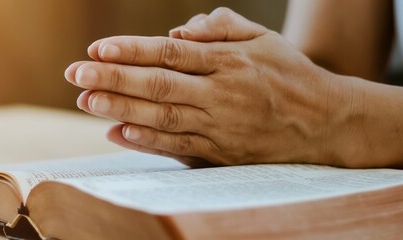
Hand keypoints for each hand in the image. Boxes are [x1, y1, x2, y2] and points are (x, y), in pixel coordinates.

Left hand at [65, 8, 373, 167]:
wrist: (327, 124)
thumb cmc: (290, 74)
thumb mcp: (263, 38)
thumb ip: (220, 27)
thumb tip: (177, 31)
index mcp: (230, 61)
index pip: (170, 53)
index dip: (131, 50)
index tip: (97, 48)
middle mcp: (222, 95)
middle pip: (159, 85)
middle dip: (113, 79)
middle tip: (75, 74)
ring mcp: (220, 127)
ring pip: (162, 118)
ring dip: (120, 109)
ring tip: (86, 100)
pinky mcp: (220, 154)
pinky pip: (177, 148)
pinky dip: (145, 142)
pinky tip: (116, 132)